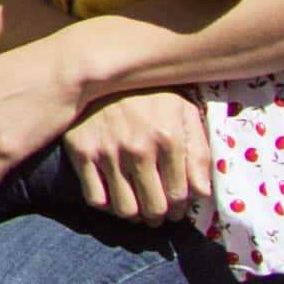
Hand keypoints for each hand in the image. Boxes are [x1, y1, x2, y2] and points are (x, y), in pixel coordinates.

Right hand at [58, 88, 210, 223]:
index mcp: (168, 138)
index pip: (179, 194)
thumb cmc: (150, 92)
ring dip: (135, 215)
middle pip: (154, 207)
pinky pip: (95, 198)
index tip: (178, 207)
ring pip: (125, 209)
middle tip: (158, 212)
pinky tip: (114, 195)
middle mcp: (137, 148)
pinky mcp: (80, 151)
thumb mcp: (184, 111)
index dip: (181, 208)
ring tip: (138, 208)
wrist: (102, 67)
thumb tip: (203, 193)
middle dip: (160, 216)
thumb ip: (199, 152)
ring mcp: (106, 151)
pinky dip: (107, 205)